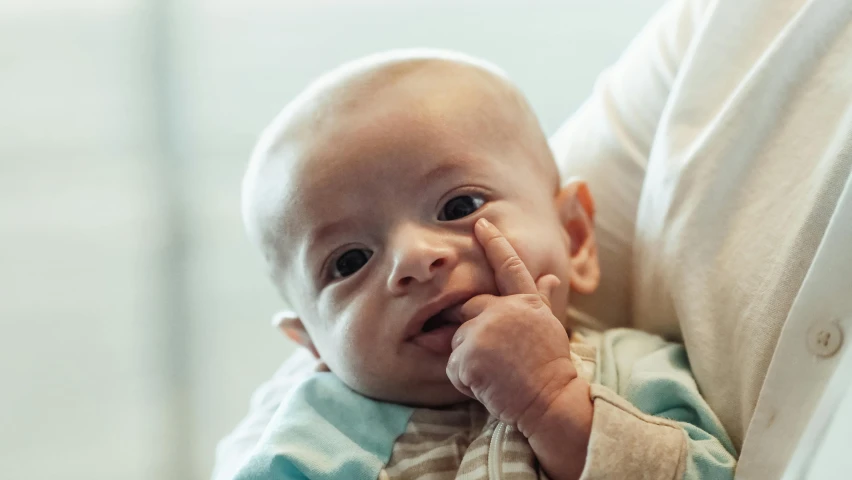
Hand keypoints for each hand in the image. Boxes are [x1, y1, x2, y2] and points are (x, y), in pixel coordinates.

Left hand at [445, 218, 578, 435]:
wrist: (550, 401)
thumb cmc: (550, 369)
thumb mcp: (549, 329)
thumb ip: (542, 301)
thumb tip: (549, 278)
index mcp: (527, 302)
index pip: (509, 268)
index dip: (495, 244)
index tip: (480, 224)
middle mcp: (505, 309)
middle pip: (468, 309)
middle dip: (470, 332)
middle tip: (496, 359)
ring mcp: (486, 330)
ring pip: (457, 339)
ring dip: (469, 361)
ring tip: (497, 374)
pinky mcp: (470, 354)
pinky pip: (453, 365)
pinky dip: (464, 379)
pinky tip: (488, 385)